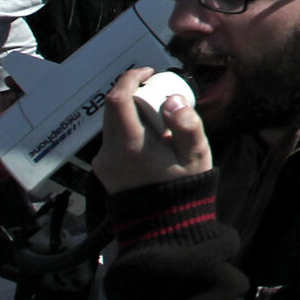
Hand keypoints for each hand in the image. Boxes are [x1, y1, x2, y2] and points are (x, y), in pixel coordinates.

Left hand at [92, 67, 211, 193]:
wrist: (164, 226)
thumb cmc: (182, 188)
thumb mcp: (196, 155)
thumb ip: (187, 124)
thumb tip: (172, 100)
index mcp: (131, 146)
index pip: (117, 100)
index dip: (131, 79)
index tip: (149, 74)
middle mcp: (110, 152)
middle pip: (112, 108)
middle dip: (133, 93)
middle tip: (157, 93)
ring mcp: (103, 162)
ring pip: (111, 122)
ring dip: (131, 111)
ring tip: (158, 119)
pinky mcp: (104, 169)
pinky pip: (112, 138)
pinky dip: (128, 128)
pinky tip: (149, 139)